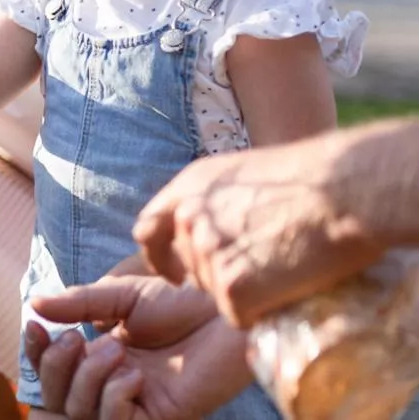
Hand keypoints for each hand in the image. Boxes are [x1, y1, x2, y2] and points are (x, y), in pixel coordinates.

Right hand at [23, 275, 254, 419]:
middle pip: (59, 397)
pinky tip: (133, 375)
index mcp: (102, 353)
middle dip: (57, 367)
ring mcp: (136, 401)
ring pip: (82, 413)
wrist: (224, 306)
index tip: (34, 326)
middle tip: (77, 339)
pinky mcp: (161, 416)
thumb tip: (34, 305)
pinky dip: (113, 399)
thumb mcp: (120, 296)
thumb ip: (78, 304)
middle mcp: (114, 381)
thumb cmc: (182, 296)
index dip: (37, 352)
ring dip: (88, 378)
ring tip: (115, 350)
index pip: (54, 367)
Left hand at [132, 136, 386, 327]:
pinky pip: (240, 315)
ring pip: (216, 292)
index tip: (174, 274)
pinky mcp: (231, 287)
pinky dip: (262, 312)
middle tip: (259, 272)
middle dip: (217, 275)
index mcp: (189, 187)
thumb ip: (218, 203)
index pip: (148, 229)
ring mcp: (206, 253)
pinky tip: (288, 290)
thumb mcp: (247, 178)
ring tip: (284, 271)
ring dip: (244, 292)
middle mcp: (188, 219)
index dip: (159, 255)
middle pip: (191, 266)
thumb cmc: (314, 179)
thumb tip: (217, 232)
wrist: (345, 190)